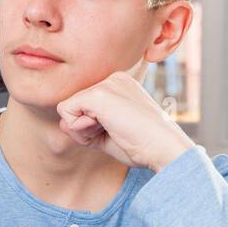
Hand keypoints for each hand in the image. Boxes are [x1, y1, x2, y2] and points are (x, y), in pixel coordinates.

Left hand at [56, 70, 193, 171]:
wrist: (164, 147)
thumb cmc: (142, 146)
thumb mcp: (108, 135)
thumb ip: (84, 128)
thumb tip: (63, 122)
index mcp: (119, 86)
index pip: (85, 106)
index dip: (92, 127)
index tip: (118, 131)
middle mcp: (112, 79)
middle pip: (74, 106)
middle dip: (86, 128)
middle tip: (115, 132)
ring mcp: (105, 84)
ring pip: (67, 109)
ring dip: (83, 130)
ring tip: (113, 130)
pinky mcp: (98, 94)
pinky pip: (65, 111)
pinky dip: (79, 129)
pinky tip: (104, 128)